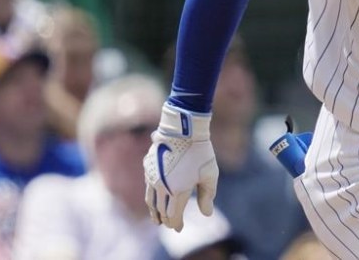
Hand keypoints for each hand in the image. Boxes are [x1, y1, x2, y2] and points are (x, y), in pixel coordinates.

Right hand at [143, 102, 217, 230]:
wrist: (184, 129)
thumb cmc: (201, 151)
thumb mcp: (210, 175)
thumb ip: (207, 196)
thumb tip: (207, 214)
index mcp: (177, 192)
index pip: (173, 216)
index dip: (176, 224)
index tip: (179, 229)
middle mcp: (161, 187)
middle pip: (160, 211)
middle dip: (166, 220)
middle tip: (171, 225)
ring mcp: (152, 177)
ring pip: (150, 201)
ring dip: (155, 211)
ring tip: (158, 218)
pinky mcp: (148, 168)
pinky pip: (147, 188)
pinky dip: (151, 198)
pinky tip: (155, 198)